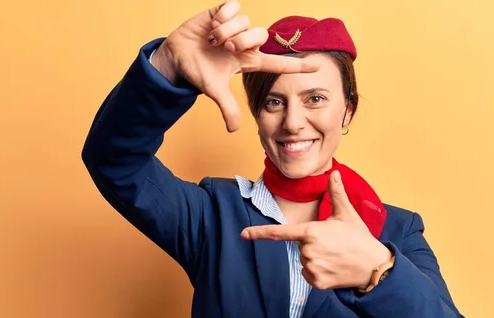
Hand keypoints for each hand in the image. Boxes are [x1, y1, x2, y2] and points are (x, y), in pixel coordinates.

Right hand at [151, 1, 319, 131]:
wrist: (176, 56)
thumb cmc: (198, 71)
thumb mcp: (214, 90)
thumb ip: (227, 107)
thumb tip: (233, 130)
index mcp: (249, 61)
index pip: (278, 63)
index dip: (297, 65)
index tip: (317, 66)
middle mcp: (246, 43)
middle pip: (260, 35)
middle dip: (242, 42)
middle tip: (225, 49)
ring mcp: (236, 26)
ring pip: (245, 22)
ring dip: (226, 31)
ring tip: (212, 40)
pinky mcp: (224, 12)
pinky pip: (233, 7)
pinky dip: (222, 16)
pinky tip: (212, 25)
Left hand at [241, 171, 392, 289]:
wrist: (374, 267)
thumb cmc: (359, 238)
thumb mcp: (347, 213)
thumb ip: (336, 192)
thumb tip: (333, 172)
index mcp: (311, 232)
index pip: (280, 233)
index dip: (259, 233)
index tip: (243, 234)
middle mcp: (308, 250)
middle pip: (300, 247)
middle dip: (312, 244)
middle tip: (334, 244)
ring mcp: (312, 267)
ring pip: (304, 261)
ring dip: (315, 258)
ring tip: (336, 256)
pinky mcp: (317, 282)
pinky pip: (309, 274)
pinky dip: (318, 272)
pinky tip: (334, 268)